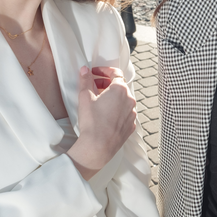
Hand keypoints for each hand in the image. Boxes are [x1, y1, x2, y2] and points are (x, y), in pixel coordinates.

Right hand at [67, 66, 136, 180]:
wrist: (98, 146)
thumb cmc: (92, 122)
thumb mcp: (85, 97)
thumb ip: (85, 80)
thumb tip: (85, 70)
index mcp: (120, 90)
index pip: (115, 72)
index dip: (104, 70)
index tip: (95, 73)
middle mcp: (130, 100)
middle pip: (119, 86)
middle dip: (106, 84)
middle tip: (94, 87)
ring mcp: (132, 113)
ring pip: (123, 100)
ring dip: (112, 97)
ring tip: (99, 102)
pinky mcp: (131, 125)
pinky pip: (125, 113)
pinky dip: (117, 110)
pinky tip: (106, 115)